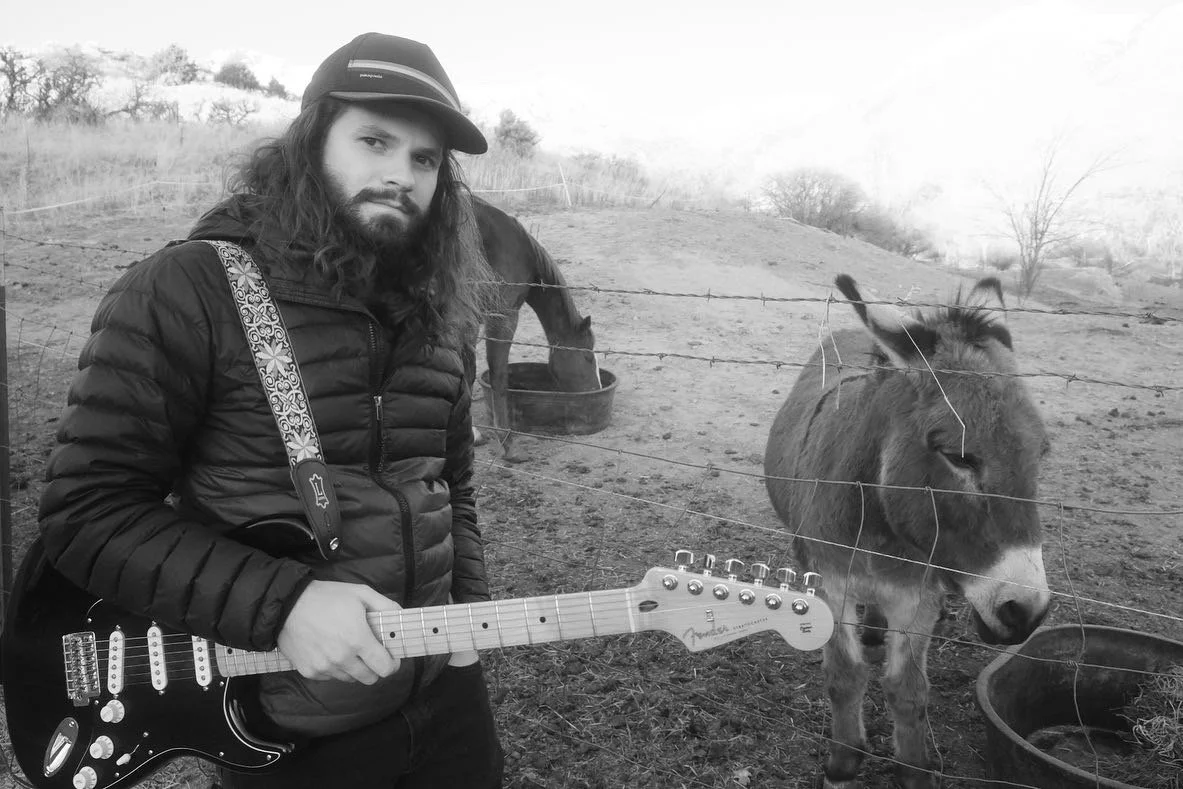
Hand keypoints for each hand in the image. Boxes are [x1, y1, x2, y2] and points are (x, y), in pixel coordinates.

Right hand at [277, 579, 400, 683]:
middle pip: (370, 678)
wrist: (286, 604)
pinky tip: (329, 649)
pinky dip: (334, 668)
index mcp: (358, 640)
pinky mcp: (309, 672)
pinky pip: (331, 676)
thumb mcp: (361, 593)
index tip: (390, 656)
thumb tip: (402, 620)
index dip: (392, 664)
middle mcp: (342, 658)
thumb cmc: (327, 597)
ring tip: (346, 647)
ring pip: (350, 679)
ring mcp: (324, 667)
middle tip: (369, 651)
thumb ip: (386, 607)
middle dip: (374, 667)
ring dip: (354, 668)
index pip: (385, 668)